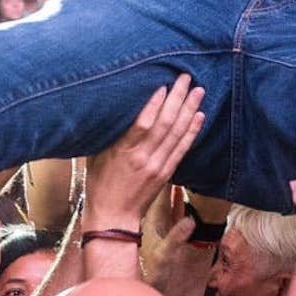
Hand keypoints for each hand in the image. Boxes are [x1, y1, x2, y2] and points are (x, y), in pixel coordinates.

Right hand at [85, 77, 205, 225]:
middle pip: (165, 124)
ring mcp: (157, 166)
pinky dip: (192, 131)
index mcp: (123, 152)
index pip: (143, 123)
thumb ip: (109, 135)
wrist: (113, 217)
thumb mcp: (96, 157)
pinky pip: (182, 149)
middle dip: (177, 98)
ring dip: (189, 110)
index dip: (156, 104)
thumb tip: (114, 109)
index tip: (164, 85)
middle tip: (186, 78)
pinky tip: (199, 116)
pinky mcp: (166, 173)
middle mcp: (143, 158)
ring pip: (177, 134)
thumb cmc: (99, 184)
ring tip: (198, 91)